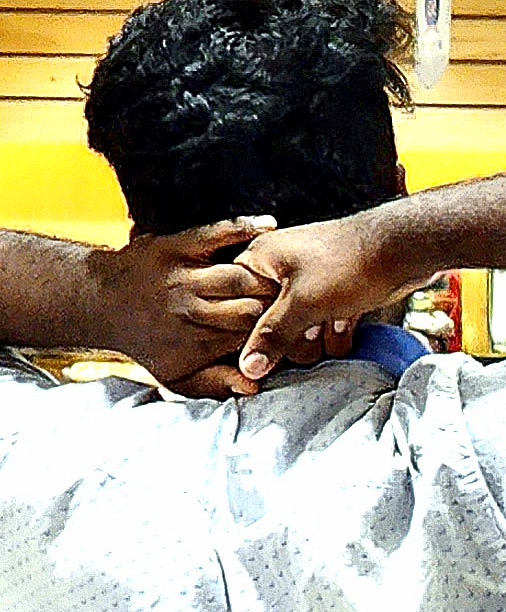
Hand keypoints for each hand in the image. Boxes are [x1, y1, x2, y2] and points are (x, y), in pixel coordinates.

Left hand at [85, 219, 276, 393]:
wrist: (100, 302)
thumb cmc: (146, 342)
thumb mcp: (176, 377)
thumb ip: (216, 384)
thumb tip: (254, 385)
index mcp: (198, 342)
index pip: (252, 339)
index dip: (276, 333)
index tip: (295, 328)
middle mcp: (192, 310)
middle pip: (253, 307)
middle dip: (278, 305)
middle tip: (298, 299)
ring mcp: (183, 276)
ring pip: (242, 275)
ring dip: (269, 273)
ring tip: (288, 273)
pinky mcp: (174, 246)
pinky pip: (216, 233)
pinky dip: (244, 227)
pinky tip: (270, 226)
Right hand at [233, 209, 407, 379]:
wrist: (401, 250)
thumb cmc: (348, 264)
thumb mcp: (303, 303)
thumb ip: (272, 335)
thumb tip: (247, 366)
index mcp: (260, 262)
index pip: (239, 308)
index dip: (256, 328)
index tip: (278, 331)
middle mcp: (280, 273)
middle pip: (272, 327)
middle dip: (297, 336)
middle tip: (314, 324)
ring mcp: (309, 286)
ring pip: (302, 333)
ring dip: (321, 336)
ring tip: (335, 319)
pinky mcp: (334, 298)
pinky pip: (326, 328)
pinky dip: (339, 331)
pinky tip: (350, 321)